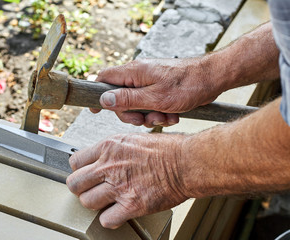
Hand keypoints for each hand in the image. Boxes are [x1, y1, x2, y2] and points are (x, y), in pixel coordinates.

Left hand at [66, 133, 188, 228]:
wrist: (186, 162)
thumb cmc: (165, 149)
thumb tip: (100, 158)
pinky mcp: (131, 205)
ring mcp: (119, 187)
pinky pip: (106, 220)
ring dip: (95, 204)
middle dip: (81, 188)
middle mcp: (109, 166)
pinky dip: (110, 219)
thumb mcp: (132, 139)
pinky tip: (117, 213)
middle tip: (91, 189)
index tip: (85, 174)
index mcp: (109, 147)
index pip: (75, 161)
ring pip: (87, 202)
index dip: (79, 170)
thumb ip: (112, 150)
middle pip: (75, 183)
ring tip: (106, 201)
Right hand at [91, 58, 222, 127]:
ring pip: (138, 103)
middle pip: (121, 97)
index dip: (99, 94)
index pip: (105, 78)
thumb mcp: (155, 98)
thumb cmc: (187, 84)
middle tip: (144, 120)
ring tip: (165, 117)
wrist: (213, 78)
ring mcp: (150, 81)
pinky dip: (160, 112)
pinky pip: (151, 103)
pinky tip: (172, 115)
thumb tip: (105, 100)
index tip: (96, 110)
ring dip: (149, 115)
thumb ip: (128, 99)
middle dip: (132, 113)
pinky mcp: (160, 88)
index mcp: (134, 72)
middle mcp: (140, 75)